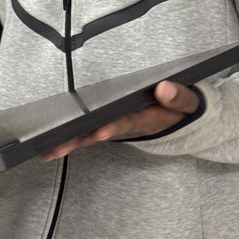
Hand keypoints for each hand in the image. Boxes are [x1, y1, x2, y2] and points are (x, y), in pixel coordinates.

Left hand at [41, 81, 200, 160]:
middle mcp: (128, 127)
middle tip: (59, 146)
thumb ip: (179, 97)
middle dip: (80, 141)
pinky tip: (53, 144)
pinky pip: (89, 131)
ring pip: (90, 136)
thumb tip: (165, 88)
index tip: (101, 131)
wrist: (183, 123)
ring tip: (48, 150)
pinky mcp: (110, 124)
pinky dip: (73, 136)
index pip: (128, 124)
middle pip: (101, 135)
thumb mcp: (189, 104)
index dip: (114, 127)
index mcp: (147, 121)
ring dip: (71, 142)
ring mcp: (117, 127)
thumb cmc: (181, 110)